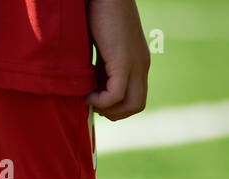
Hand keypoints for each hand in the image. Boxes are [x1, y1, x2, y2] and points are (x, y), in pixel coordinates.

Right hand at [86, 0, 149, 119]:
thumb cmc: (97, 16)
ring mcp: (136, 63)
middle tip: (92, 103)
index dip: (114, 106)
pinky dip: (100, 100)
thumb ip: (101, 67)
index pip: (135, 97)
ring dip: (107, 109)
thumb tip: (88, 87)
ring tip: (89, 97)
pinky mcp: (124, 61)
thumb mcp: (101, 49)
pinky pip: (116, 95)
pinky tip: (86, 92)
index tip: (94, 98)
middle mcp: (141, 65)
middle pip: (136, 105)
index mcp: (138, 62)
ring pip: (132, 105)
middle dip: (113, 113)